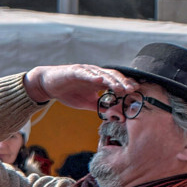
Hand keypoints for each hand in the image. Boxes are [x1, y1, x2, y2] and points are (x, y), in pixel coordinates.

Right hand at [24, 65, 138, 110]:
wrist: (49, 85)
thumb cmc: (68, 93)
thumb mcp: (86, 104)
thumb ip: (99, 107)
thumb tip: (113, 115)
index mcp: (99, 81)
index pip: (116, 82)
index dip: (126, 86)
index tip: (136, 92)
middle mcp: (95, 74)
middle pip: (113, 76)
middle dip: (123, 83)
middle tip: (133, 90)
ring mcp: (86, 71)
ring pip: (102, 74)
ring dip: (112, 80)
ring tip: (121, 87)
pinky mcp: (75, 71)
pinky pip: (85, 73)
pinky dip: (93, 76)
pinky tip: (100, 80)